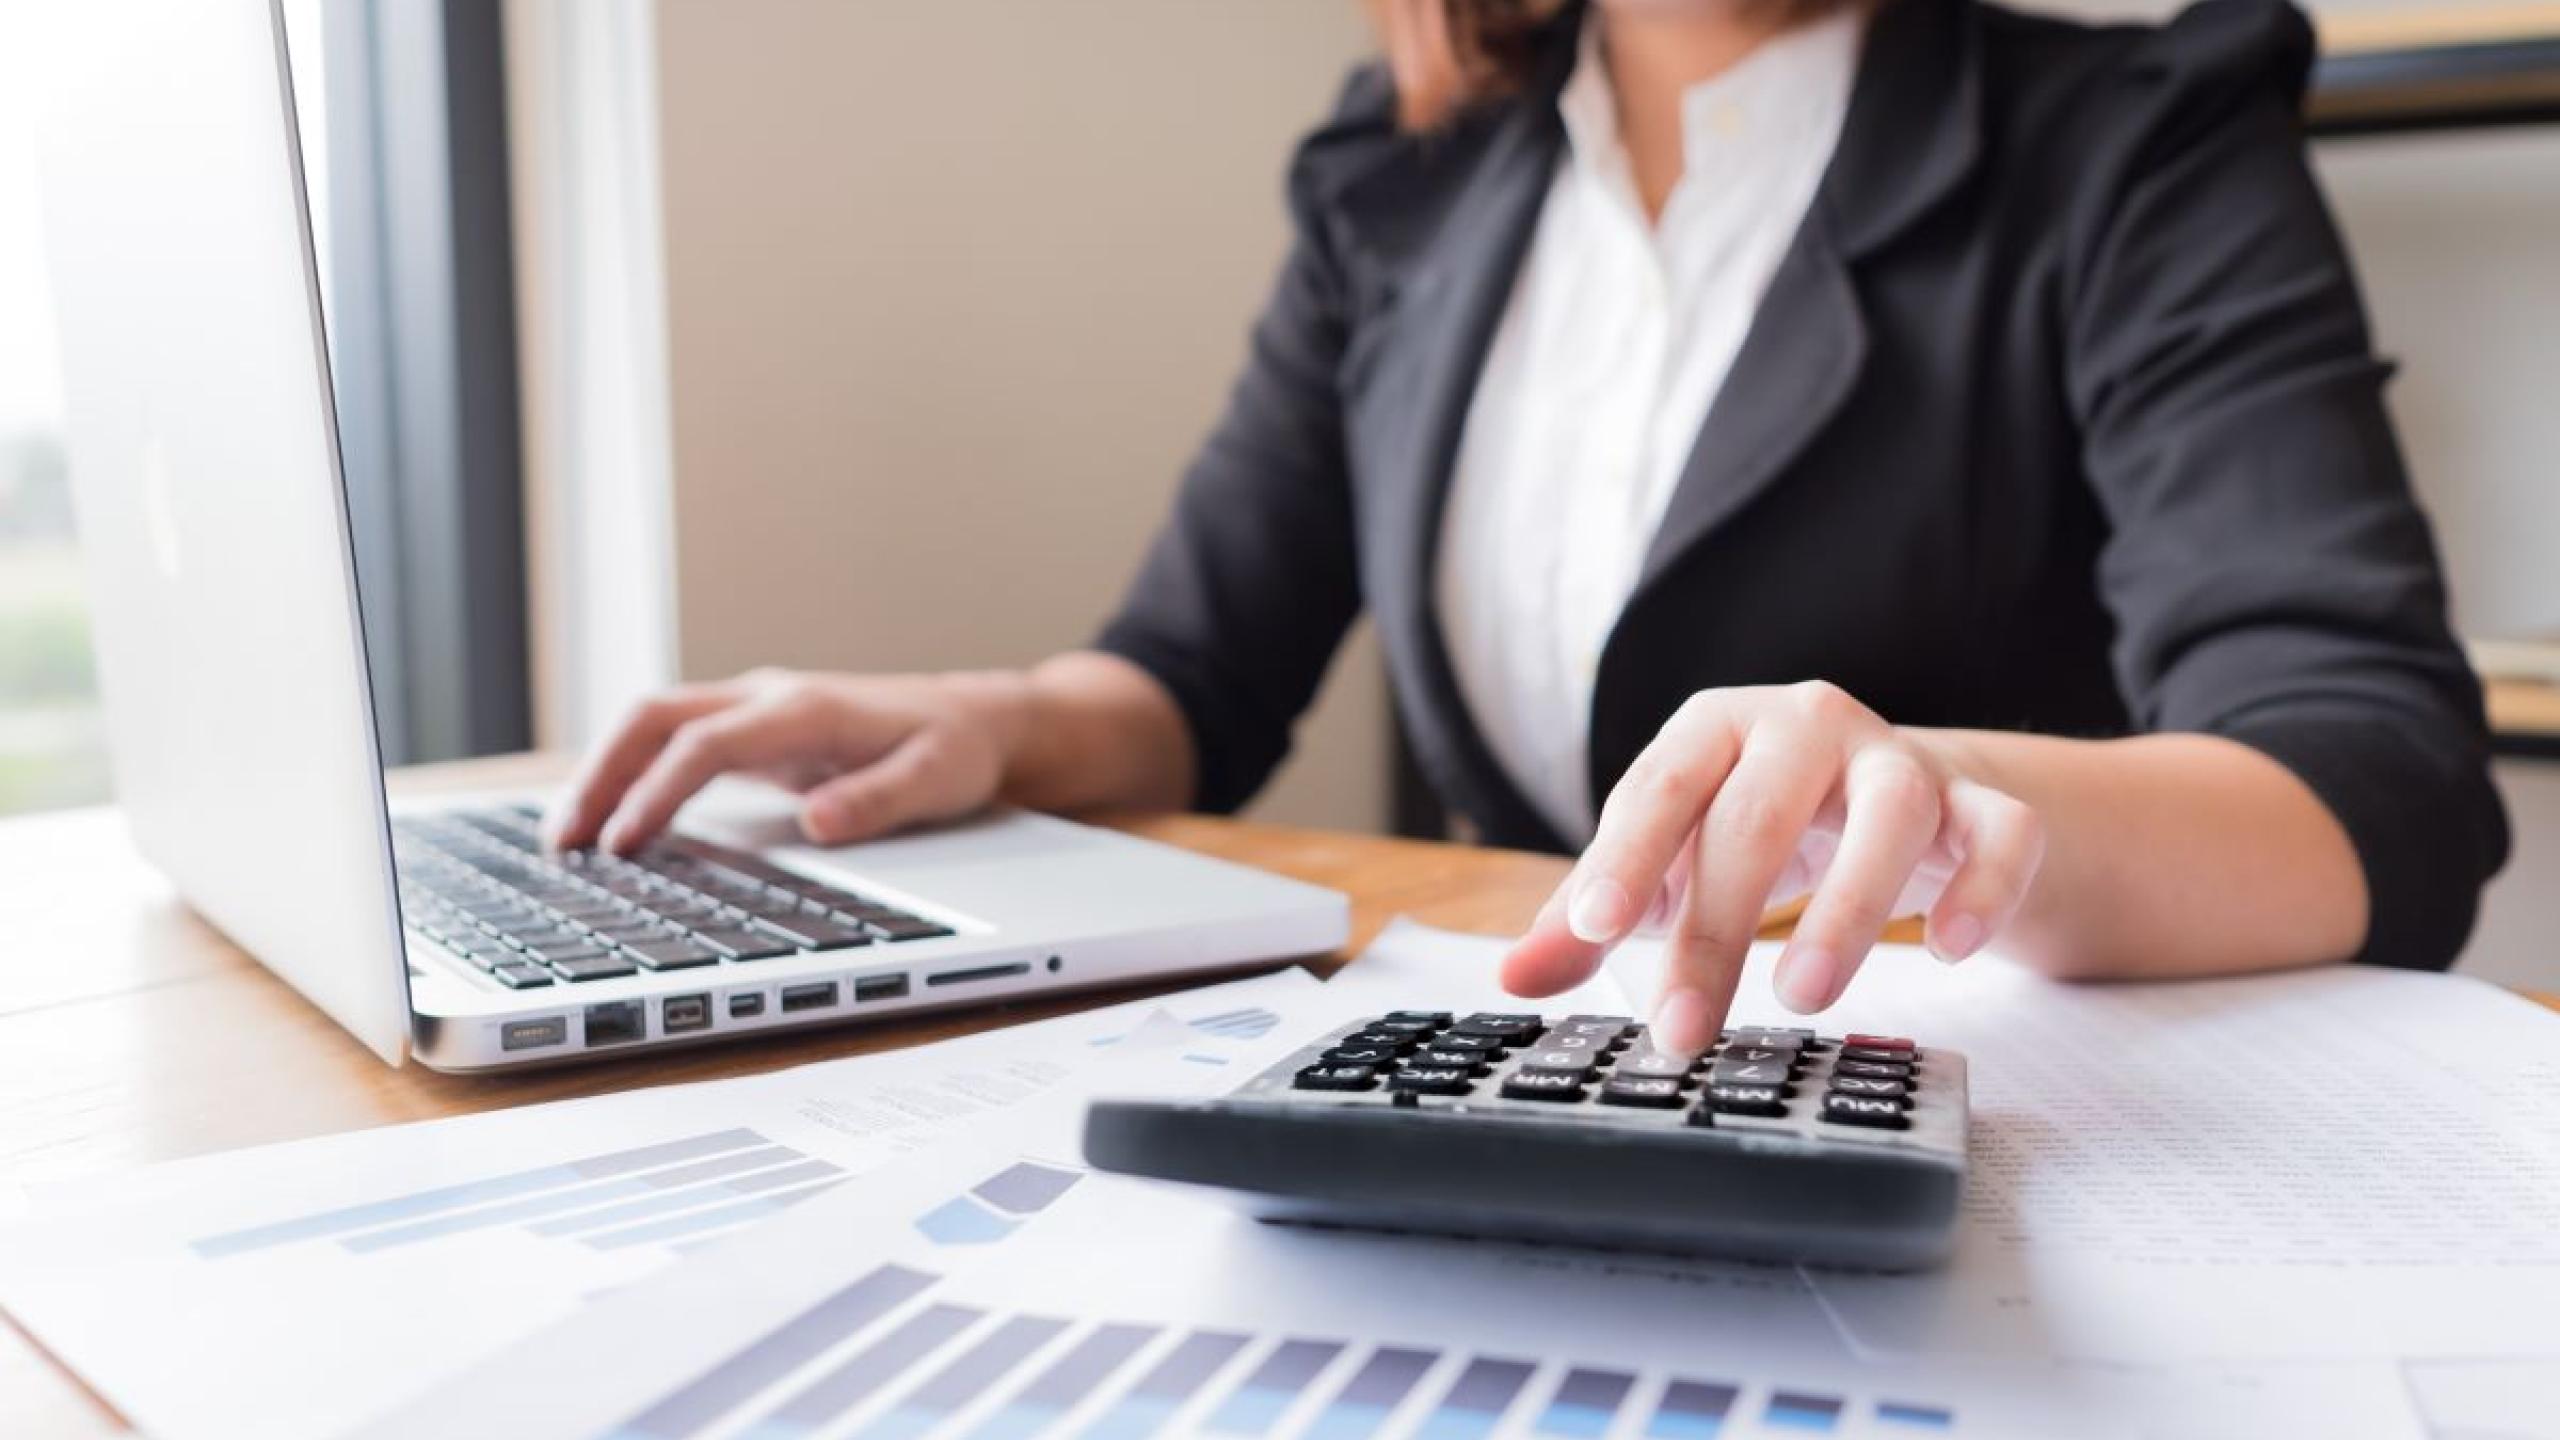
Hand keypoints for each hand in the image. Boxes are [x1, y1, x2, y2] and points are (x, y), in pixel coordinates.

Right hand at [544, 667, 1030, 853]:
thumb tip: (819, 824)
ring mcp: (755, 711)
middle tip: (562, 842)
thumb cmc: (955, 750)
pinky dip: (632, 774)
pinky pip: (674, 743)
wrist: (976, 719)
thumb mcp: (934, 781)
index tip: (624, 844)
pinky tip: (612, 820)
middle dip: (599, 775)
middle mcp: (767, 699)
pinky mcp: (754, 731)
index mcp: (804, 710)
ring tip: (566, 838)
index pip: (704, 745)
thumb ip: (877, 801)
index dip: (656, 793)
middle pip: (654, 719)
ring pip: (654, 724)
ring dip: (604, 772)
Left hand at [1499, 682, 2044, 1055]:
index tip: (1594, 931)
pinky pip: (2000, 833)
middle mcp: (1808, 724)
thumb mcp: (1671, 861)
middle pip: (1759, 813)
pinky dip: (1982, 887)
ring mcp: (1902, 760)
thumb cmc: (1756, 827)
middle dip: (1717, 927)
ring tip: (1802, 996)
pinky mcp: (1982, 804)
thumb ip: (1592, 915)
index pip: (1661, 787)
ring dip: (1848, 908)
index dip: (1625, 857)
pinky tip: (1948, 951)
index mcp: (1716, 728)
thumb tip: (1516, 978)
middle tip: (1684, 1029)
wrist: (1897, 799)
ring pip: (1890, 812)